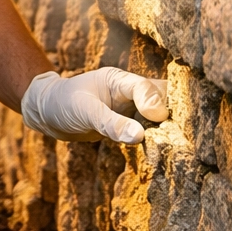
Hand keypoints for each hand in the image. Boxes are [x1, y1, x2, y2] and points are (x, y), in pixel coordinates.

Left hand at [19, 66, 168, 143]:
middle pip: (162, 98)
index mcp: (118, 80)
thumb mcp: (84, 112)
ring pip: (161, 115)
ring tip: (181, 144)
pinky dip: (159, 138)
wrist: (48, 112)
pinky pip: (151, 129)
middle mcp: (129, 91)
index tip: (157, 119)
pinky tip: (168, 150)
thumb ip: (110, 124)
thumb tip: (139, 137)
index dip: (153, 102)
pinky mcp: (130, 123)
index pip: (145, 87)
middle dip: (173, 114)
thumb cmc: (62, 104)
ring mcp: (132, 108)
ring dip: (169, 128)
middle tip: (183, 134)